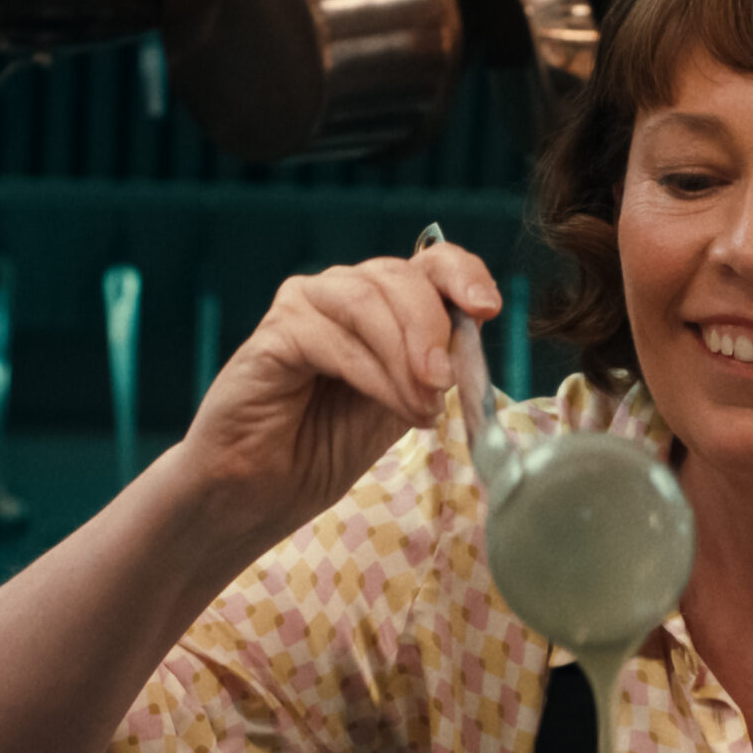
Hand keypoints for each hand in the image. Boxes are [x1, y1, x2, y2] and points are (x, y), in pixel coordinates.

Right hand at [182, 238, 499, 542]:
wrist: (264, 490)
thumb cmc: (328, 445)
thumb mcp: (404, 402)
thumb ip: (436, 366)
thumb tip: (476, 334)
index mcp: (383, 302)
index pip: (431, 262)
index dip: (463, 274)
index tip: (487, 307)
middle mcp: (342, 291)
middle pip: (401, 277)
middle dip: (433, 330)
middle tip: (445, 384)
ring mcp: (304, 305)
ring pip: (368, 302)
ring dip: (404, 359)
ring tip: (420, 408)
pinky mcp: (274, 333)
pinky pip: (333, 339)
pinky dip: (371, 372)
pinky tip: (388, 403)